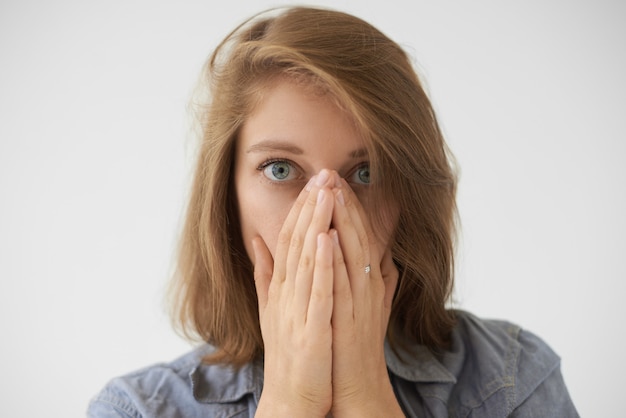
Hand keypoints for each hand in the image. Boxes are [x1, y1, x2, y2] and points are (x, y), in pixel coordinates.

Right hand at [253, 170, 337, 416]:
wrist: (292, 398)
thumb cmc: (289, 353)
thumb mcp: (273, 309)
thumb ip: (265, 274)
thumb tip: (259, 241)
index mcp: (280, 288)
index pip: (287, 240)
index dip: (300, 209)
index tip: (314, 182)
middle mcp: (284, 294)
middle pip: (296, 242)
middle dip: (310, 206)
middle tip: (323, 173)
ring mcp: (296, 311)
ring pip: (306, 260)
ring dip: (316, 224)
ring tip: (325, 192)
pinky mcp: (311, 330)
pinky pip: (318, 292)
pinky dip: (322, 264)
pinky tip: (328, 238)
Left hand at [329, 179, 402, 416]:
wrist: (358, 383)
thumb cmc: (358, 342)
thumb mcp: (372, 303)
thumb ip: (377, 275)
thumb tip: (379, 250)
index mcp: (370, 280)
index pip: (360, 235)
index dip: (350, 207)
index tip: (336, 182)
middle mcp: (368, 285)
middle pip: (358, 237)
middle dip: (345, 204)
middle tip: (332, 175)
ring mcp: (359, 301)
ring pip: (352, 254)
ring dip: (342, 223)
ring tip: (332, 194)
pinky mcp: (347, 318)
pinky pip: (341, 284)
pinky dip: (335, 261)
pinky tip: (327, 239)